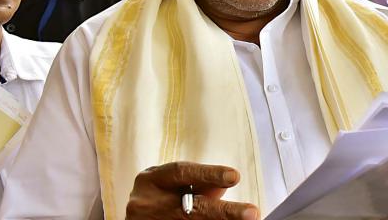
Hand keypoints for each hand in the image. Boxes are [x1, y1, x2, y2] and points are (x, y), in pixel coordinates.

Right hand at [126, 161, 258, 218]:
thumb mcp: (171, 183)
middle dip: (225, 211)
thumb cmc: (159, 195)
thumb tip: (224, 186)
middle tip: (251, 212)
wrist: (136, 219)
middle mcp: (147, 203)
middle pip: (192, 208)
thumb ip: (198, 183)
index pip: (183, 172)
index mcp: (152, 179)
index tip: (235, 176)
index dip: (210, 174)